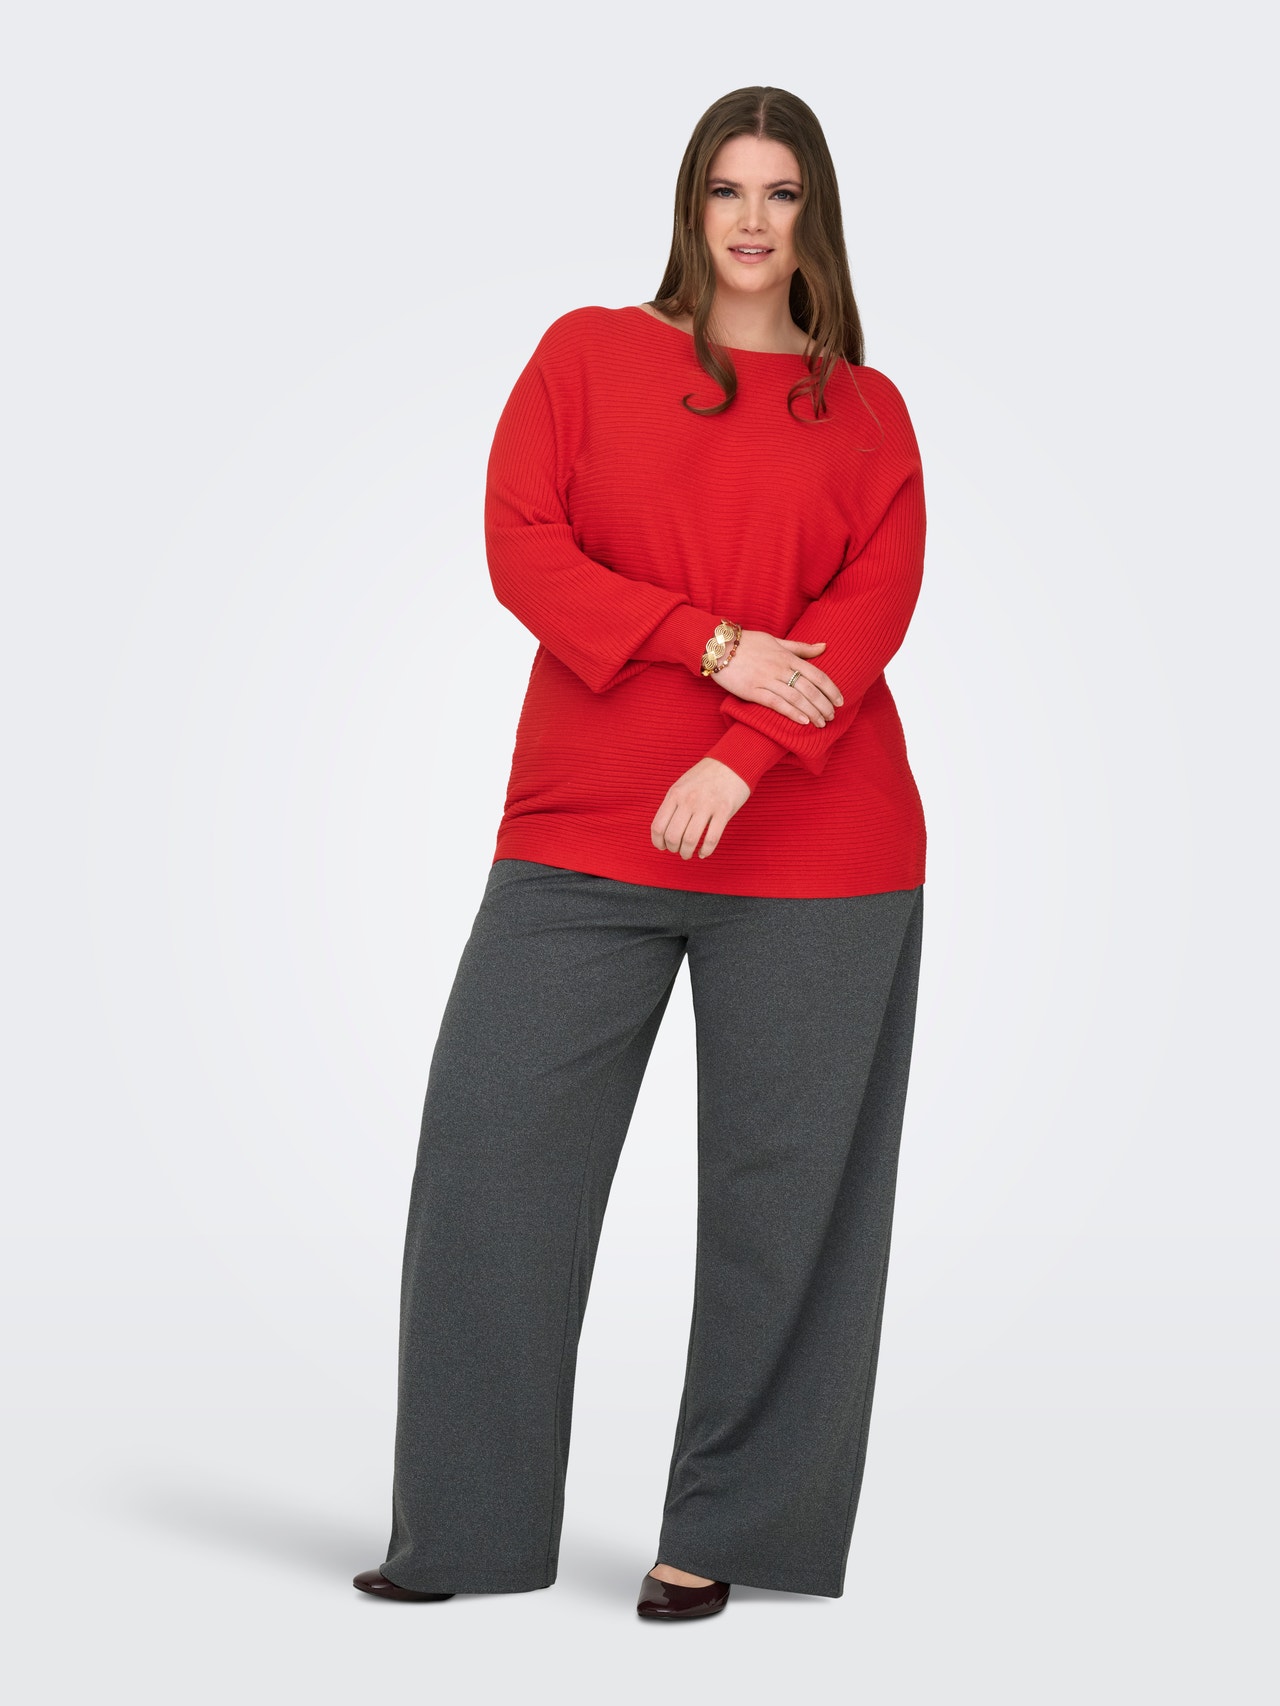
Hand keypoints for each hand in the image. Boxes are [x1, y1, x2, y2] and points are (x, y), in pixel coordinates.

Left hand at [650, 757, 750, 860]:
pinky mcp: (724, 810)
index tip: (662, 847)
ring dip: (687, 852)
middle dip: (673, 849)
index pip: (658, 826)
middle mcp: (688, 800)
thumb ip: (673, 804)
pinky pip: (711, 839)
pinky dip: (705, 851)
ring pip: (690, 840)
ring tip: (688, 854)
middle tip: (677, 850)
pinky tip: (703, 853)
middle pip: (673, 836)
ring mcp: (707, 805)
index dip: (658, 842)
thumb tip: (664, 831)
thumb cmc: (706, 776)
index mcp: (675, 794)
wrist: (733, 761)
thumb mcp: (682, 785)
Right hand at [714, 630, 842, 725]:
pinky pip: (776, 703)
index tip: (840, 701)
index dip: (831, 689)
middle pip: (809, 689)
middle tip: (832, 717)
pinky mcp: (752, 691)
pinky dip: (791, 713)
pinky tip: (803, 721)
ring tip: (821, 723)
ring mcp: (766, 680)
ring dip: (812, 712)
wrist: (718, 646)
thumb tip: (824, 646)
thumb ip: (801, 647)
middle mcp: (780, 668)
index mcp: (788, 656)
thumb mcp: (776, 640)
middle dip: (824, 705)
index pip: (817, 674)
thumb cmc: (747, 642)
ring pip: (796, 698)